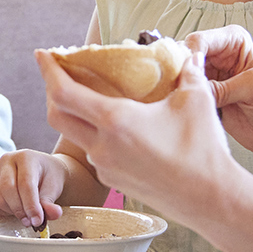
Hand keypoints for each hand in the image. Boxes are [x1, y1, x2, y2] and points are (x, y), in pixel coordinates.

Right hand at [0, 150, 66, 225]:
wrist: (42, 171)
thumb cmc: (48, 177)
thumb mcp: (54, 188)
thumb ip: (50, 202)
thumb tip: (54, 214)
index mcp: (26, 157)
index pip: (25, 183)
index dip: (31, 205)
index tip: (37, 221)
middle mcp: (7, 160)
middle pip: (8, 189)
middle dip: (19, 210)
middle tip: (30, 222)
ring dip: (12, 212)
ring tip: (26, 216)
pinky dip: (4, 212)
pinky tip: (16, 211)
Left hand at [35, 49, 242, 226]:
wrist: (210, 199)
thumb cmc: (203, 150)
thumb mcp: (196, 99)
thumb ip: (188, 71)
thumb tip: (191, 52)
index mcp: (116, 122)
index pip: (63, 93)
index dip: (48, 70)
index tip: (42, 54)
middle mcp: (102, 147)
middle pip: (57, 117)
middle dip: (52, 92)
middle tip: (61, 75)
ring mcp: (106, 168)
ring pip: (76, 137)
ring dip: (75, 116)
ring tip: (92, 99)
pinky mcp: (115, 183)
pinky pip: (94, 154)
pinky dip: (95, 136)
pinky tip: (114, 129)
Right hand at [184, 26, 252, 159]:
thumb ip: (222, 86)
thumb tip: (194, 89)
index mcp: (232, 41)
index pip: (199, 41)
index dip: (189, 57)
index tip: (187, 77)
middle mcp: (217, 55)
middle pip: (183, 56)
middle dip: (177, 72)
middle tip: (177, 91)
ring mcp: (208, 76)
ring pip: (179, 75)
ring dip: (176, 87)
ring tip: (177, 101)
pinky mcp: (204, 96)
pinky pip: (183, 94)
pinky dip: (179, 100)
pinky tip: (179, 109)